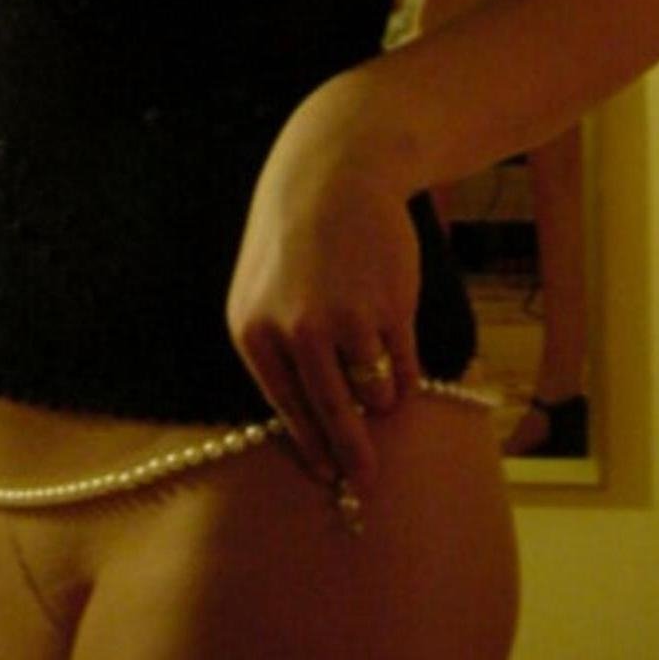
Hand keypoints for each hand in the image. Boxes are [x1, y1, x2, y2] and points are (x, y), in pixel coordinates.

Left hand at [227, 96, 422, 499]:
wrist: (334, 175)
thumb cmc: (298, 240)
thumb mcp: (266, 292)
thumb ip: (282, 351)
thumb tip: (315, 427)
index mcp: (253, 330)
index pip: (286, 411)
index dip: (312, 449)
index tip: (329, 478)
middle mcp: (293, 331)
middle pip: (333, 418)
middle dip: (354, 457)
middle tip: (367, 485)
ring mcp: (343, 321)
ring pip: (375, 395)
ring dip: (383, 399)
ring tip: (380, 370)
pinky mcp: (388, 309)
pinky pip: (403, 370)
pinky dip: (405, 374)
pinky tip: (398, 351)